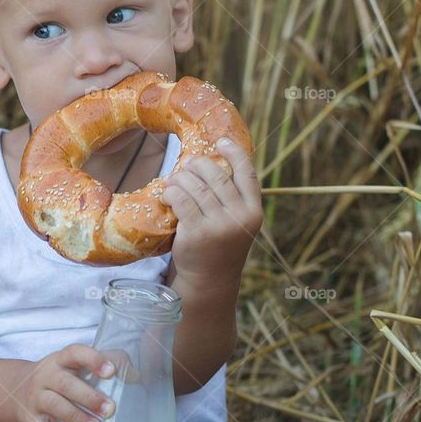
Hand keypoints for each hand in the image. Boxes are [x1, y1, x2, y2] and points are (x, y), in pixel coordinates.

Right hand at [17, 344, 117, 421]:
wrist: (15, 390)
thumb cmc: (58, 377)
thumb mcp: (74, 365)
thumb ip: (103, 365)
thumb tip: (134, 376)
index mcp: (60, 360)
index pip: (75, 353)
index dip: (92, 360)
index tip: (111, 371)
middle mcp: (46, 377)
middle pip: (65, 384)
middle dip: (88, 397)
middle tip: (110, 410)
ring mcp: (36, 399)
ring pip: (55, 407)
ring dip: (76, 418)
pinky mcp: (30, 421)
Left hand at [159, 138, 262, 285]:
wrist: (209, 279)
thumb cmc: (219, 245)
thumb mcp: (235, 222)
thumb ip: (231, 197)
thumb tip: (209, 161)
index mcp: (254, 211)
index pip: (248, 173)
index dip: (235, 153)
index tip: (221, 141)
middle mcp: (240, 217)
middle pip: (216, 176)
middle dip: (197, 166)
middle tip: (186, 165)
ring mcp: (219, 226)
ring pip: (196, 186)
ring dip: (180, 178)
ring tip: (173, 180)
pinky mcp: (197, 233)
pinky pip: (181, 200)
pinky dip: (171, 192)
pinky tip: (167, 195)